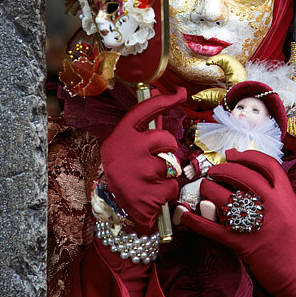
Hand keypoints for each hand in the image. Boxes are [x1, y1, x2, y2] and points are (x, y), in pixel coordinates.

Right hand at [99, 87, 185, 230]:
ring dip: (167, 174)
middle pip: (167, 139)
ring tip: (151, 179)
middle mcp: (130, 150)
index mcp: (123, 135)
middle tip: (154, 160)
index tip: (181, 93)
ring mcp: (139, 172)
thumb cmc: (126, 168)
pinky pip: (172, 187)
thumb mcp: (128, 144)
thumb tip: (157, 90)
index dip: (165, 99)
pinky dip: (166, 192)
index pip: (146, 110)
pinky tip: (153, 194)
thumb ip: (145, 123)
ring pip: (172, 165)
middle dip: (168, 150)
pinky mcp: (148, 194)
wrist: (114, 205)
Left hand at [179, 148, 295, 296]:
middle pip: (243, 176)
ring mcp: (257, 225)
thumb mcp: (289, 207)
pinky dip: (196, 221)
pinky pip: (213, 229)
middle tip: (214, 170)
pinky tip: (186, 214)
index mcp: (287, 195)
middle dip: (224, 169)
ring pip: (225, 198)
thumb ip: (273, 189)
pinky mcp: (242, 244)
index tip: (233, 154)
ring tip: (205, 188)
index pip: (268, 164)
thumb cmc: (291, 238)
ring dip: (209, 190)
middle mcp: (273, 206)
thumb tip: (243, 168)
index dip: (248, 155)